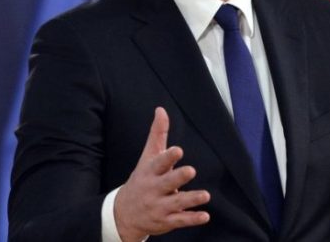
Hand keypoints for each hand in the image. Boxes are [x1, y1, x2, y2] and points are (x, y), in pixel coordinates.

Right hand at [114, 107, 210, 241]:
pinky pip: (180, 220)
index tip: (178, 150)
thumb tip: (161, 109)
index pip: (158, 163)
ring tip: (205, 195)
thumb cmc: (142, 179)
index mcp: (150, 171)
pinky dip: (192, 218)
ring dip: (191, 199)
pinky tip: (205, 216)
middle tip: (191, 170)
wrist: (123, 214)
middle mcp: (154, 189)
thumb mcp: (147, 157)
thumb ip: (157, 134)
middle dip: (178, 177)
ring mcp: (160, 206)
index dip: (168, 157)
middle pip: (166, 182)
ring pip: (176, 203)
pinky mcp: (166, 220)